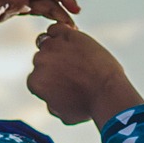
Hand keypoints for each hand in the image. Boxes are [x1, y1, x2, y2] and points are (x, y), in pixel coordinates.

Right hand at [26, 23, 143, 126]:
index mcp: (35, 82)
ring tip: (73, 55)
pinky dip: (60, 32)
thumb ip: (50, 103)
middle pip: (41, 59)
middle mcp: (40, 62)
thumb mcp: (62, 114)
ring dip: (56, 48)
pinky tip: (71, 40)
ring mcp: (53, 46)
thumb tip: (49, 99)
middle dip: (53, 64)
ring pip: (46, 42)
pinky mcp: (68, 35)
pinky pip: (56, 28)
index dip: (49, 80)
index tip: (62, 82)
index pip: (36, 77)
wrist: (107, 92)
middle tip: (71, 69)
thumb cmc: (87, 107)